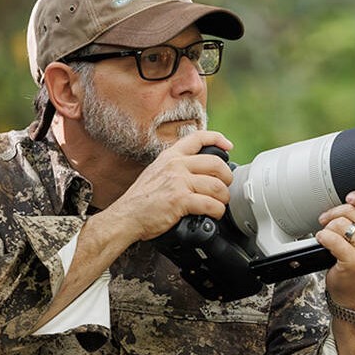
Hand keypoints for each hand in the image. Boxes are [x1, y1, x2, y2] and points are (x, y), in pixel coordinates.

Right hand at [106, 130, 234, 242]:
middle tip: (225, 188)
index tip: (228, 146)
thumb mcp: (157, 172)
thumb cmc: (141, 199)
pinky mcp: (180, 200)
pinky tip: (213, 214)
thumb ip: (175, 168)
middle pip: (216, 164)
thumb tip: (198, 172)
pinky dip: (217, 212)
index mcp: (170, 156)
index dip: (217, 139)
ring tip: (219, 204)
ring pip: (217, 186)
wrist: (126, 216)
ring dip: (223, 198)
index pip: (198, 138)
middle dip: (227, 178)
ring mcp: (178, 182)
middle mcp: (176, 165)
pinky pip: (211, 205)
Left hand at [317, 190, 354, 313]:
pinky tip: (324, 242)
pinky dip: (323, 238)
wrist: (352, 289)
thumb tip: (345, 200)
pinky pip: (332, 238)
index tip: (349, 198)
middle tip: (328, 222)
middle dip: (334, 214)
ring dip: (328, 229)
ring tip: (328, 237)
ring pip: (340, 224)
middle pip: (352, 211)